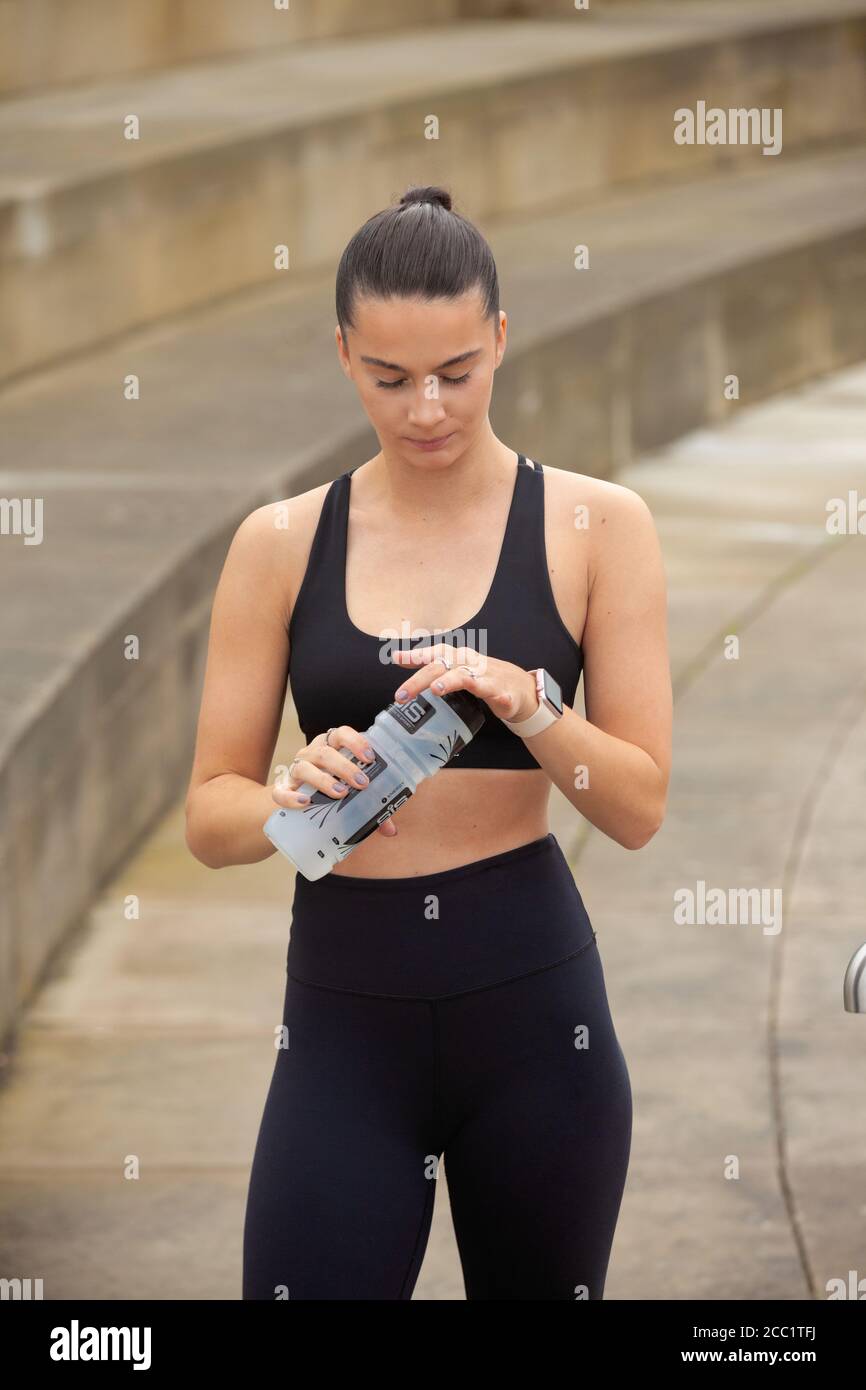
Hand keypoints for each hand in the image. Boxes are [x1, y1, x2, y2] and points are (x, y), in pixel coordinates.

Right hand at [271, 726, 397, 835]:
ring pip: (304, 767)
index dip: (355, 741)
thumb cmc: (329, 791)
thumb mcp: (350, 794)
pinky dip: (291, 797)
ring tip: (340, 793)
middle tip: (362, 783)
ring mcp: (294, 771)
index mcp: (329, 747)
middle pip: (324, 752)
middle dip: (345, 767)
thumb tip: (391, 830)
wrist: (294, 803)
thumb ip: (370, 807)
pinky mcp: (281, 790)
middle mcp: (310, 754)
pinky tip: (305, 803)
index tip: (370, 757)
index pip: (340, 734)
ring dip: (323, 780)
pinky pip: (281, 792)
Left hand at [391, 642, 537, 723]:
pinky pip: (501, 695)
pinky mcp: (503, 693)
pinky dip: (500, 697)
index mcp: (458, 657)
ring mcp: (487, 678)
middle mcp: (470, 663)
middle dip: (420, 680)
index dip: (416, 655)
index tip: (396, 658)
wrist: (518, 686)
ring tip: (437, 689)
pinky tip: (500, 700)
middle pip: (442, 667)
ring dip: (452, 681)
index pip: (435, 653)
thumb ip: (428, 664)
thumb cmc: (482, 676)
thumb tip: (397, 657)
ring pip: (467, 678)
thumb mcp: (454, 667)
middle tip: (401, 694)